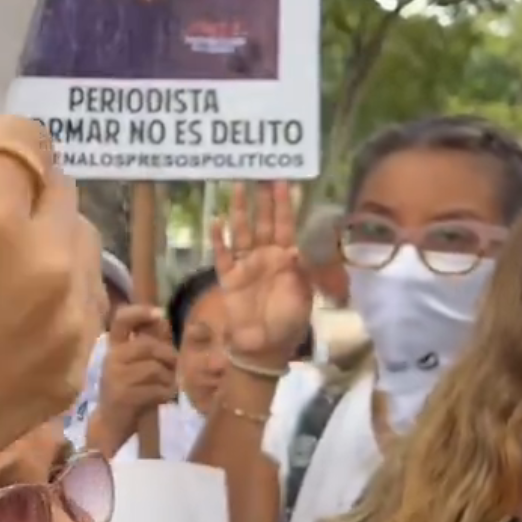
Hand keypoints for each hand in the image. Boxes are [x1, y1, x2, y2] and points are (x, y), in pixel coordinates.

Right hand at [90, 306, 178, 451]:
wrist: (113, 423)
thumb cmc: (130, 390)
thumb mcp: (139, 363)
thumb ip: (151, 342)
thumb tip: (163, 317)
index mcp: (115, 346)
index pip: (121, 320)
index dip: (140, 312)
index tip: (159, 313)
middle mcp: (111, 358)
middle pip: (148, 346)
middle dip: (168, 356)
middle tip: (173, 368)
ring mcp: (115, 376)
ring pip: (155, 368)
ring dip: (169, 379)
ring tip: (167, 386)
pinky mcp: (123, 395)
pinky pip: (156, 388)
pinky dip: (167, 393)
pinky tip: (164, 398)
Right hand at [211, 183, 312, 362]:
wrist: (265, 347)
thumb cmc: (288, 322)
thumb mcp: (303, 294)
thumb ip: (300, 269)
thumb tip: (295, 247)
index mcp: (287, 258)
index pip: (287, 225)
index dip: (286, 205)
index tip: (286, 183)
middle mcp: (265, 256)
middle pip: (264, 222)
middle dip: (264, 200)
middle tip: (262, 175)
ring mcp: (246, 265)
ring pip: (242, 232)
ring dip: (240, 211)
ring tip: (238, 188)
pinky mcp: (228, 277)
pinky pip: (222, 255)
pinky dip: (220, 240)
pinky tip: (217, 223)